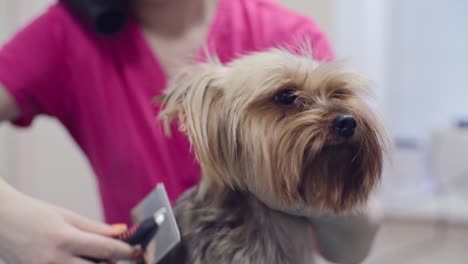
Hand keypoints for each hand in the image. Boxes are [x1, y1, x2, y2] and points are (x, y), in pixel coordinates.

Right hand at [0, 190, 137, 263]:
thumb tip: (121, 231)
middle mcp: (55, 259)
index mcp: (65, 239)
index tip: (137, 252)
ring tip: (91, 255)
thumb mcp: (67, 215)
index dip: (127, 252)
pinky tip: (76, 260)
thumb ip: (95, 228)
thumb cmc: (33, 213)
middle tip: (115, 255)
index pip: (106, 249)